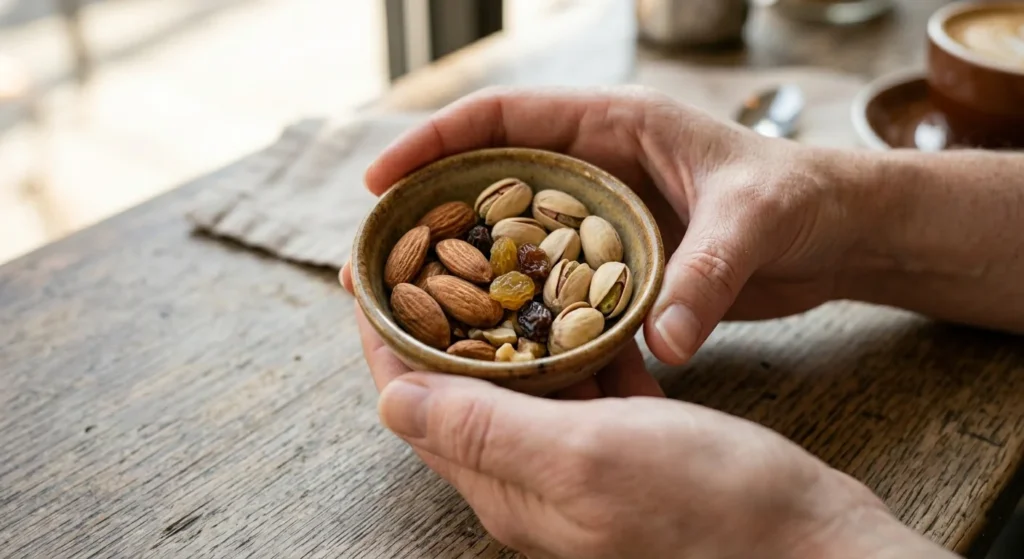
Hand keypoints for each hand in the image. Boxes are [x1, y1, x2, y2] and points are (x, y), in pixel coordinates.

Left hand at [339, 293, 949, 558]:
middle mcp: (531, 478)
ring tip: (491, 254)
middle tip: (422, 247)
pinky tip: (579, 302)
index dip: (386, 333)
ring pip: (519, 381)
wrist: (810, 546)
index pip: (415, 402)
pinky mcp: (626, 452)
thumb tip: (392, 402)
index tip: (370, 266)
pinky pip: (579, 388)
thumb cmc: (710, 508)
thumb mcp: (588, 459)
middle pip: (456, 387)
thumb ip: (487, 430)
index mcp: (506, 484)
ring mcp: (579, 465)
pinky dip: (571, 344)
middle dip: (435, 317)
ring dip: (502, 323)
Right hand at [342, 86, 868, 364]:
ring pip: (511, 232)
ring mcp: (603, 215)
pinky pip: (549, 276)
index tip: (379, 179)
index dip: (433, 143)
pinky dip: (515, 300)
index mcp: (613, 126)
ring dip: (461, 261)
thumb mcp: (753, 223)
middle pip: (487, 177)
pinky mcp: (617, 259)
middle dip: (428, 208)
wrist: (842, 230)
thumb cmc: (803, 199)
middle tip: (374, 252)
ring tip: (408, 299)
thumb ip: (704, 276)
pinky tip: (487, 336)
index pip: (502, 119)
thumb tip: (659, 344)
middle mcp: (596, 166)